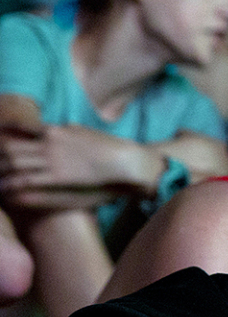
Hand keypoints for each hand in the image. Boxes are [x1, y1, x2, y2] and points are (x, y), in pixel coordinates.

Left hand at [0, 124, 155, 203]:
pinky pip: (27, 179)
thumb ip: (68, 130)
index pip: (21, 131)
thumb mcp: (85, 132)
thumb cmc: (110, 148)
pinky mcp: (59, 176)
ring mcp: (53, 158)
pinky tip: (5, 190)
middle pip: (11, 145)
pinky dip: (12, 184)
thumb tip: (61, 127)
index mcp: (55, 130)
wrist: (126, 160)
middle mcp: (49, 141)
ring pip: (14, 161)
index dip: (6, 139)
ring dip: (1, 170)